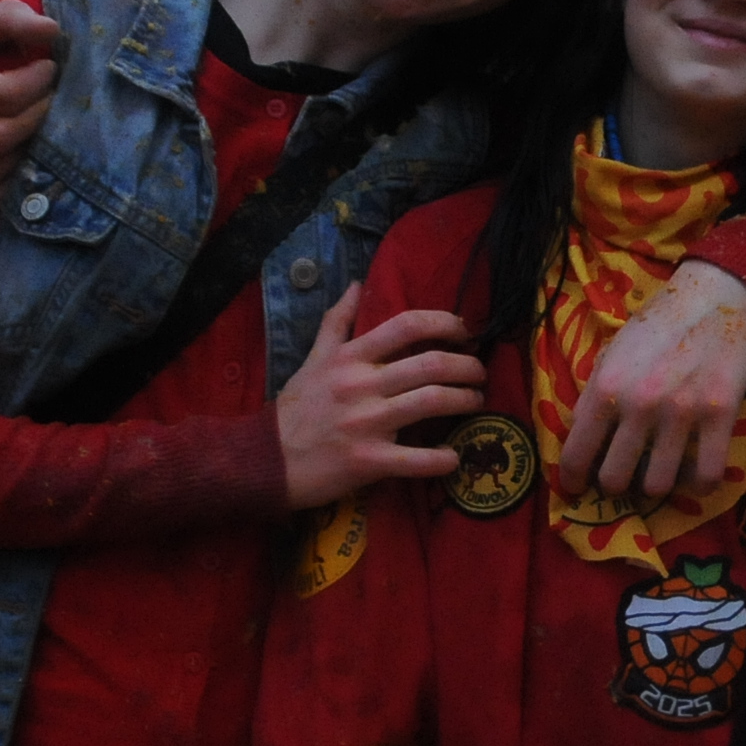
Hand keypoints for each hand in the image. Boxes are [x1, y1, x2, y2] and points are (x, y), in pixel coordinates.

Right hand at [273, 285, 488, 508]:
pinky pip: (418, 459)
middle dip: (467, 366)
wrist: (265, 460)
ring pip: (432, 402)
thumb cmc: (295, 410)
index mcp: (349, 358)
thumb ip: (336, 323)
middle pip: (431, 364)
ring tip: (476, 402)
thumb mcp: (312, 359)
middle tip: (479, 373)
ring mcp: (366, 424)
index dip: (445, 323)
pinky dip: (444, 458)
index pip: (406, 326)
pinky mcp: (369, 461)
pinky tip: (454, 456)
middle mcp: (360, 385)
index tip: (464, 331)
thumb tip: (355, 284)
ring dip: (465, 401)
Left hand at [560, 261, 745, 502]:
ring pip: (658, 485)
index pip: (576, 455)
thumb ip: (592, 396)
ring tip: (659, 473)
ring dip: (655, 486)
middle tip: (624, 474)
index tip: (579, 487)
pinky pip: (708, 474)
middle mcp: (640, 405)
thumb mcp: (611, 354)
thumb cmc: (656, 325)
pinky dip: (699, 484)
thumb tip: (579, 438)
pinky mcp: (721, 415)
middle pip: (615, 480)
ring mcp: (682, 413)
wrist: (712, 297)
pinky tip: (695, 476)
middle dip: (615, 483)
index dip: (573, 480)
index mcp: (606, 388)